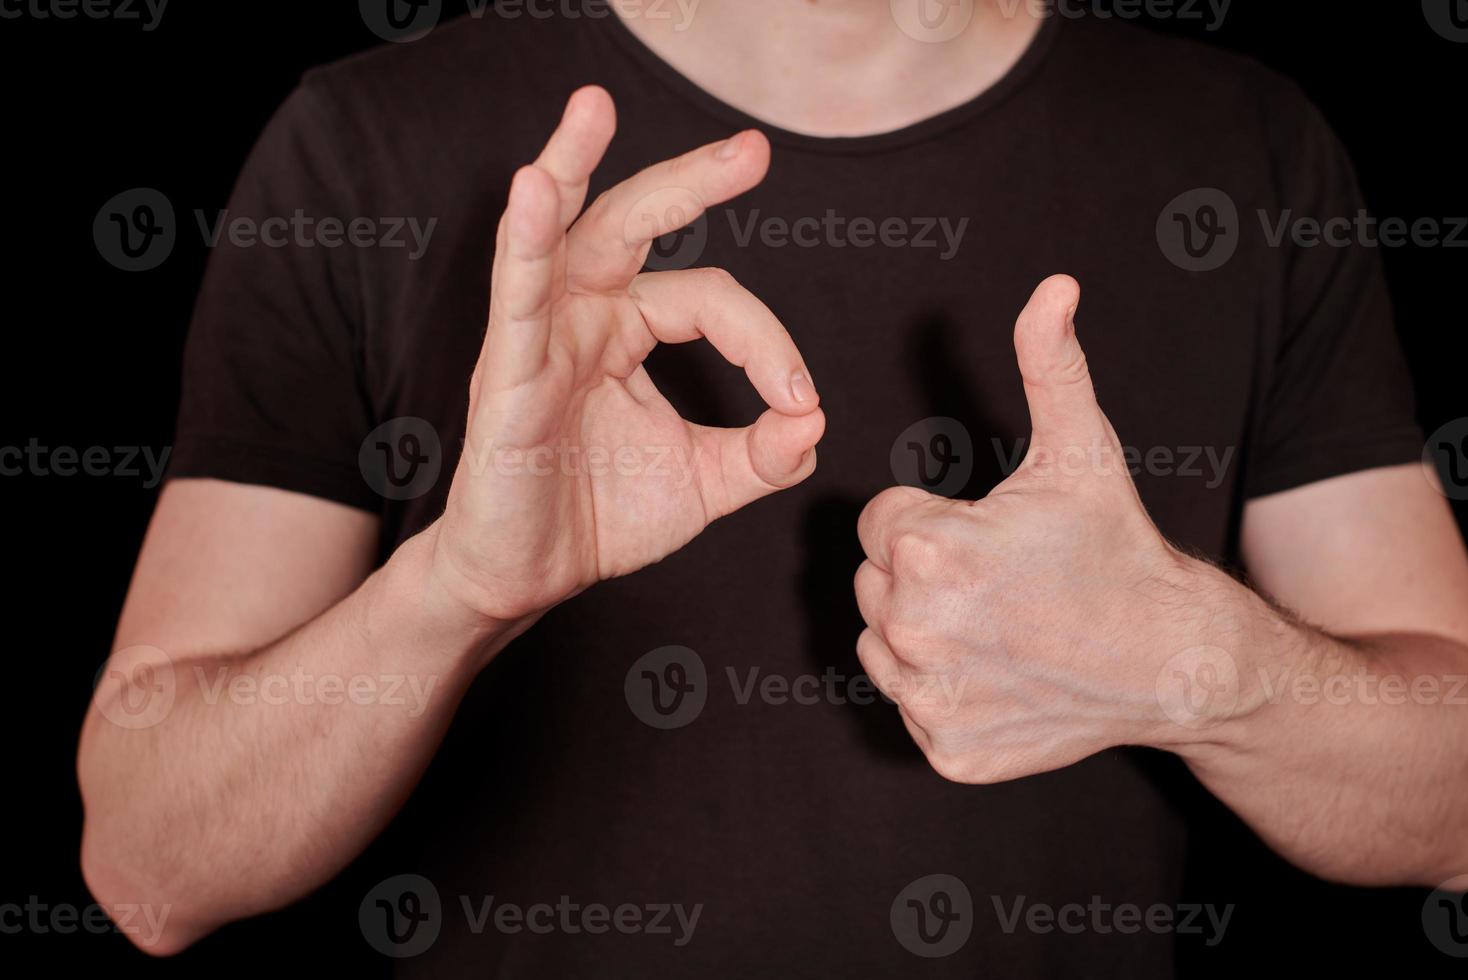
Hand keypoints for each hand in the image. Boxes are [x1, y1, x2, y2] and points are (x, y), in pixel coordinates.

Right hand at [432, 87, 824, 623]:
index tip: (798, 401)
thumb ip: (762, 452)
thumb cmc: (598, 518)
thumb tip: (815, 421)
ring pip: (560, 237)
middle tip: (753, 151)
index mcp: (627, 330)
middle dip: (690, 180)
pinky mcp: (504, 374)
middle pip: (635, 225)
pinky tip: (532, 190)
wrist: (527, 576)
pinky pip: (515, 297)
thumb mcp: (703, 482)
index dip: (767, 343)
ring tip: (592, 107)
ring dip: (572, 166)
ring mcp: (539, 338)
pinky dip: (526, 241)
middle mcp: (583, 317)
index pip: (711, 301)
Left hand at [854, 275, 1221, 783]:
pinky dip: (944, 692)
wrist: (1174, 662)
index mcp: (924, 545)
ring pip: (882, 641)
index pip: (881, 522)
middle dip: (923, 574)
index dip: (934, 520)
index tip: (990, 537)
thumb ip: (1049, 364)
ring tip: (998, 623)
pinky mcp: (945, 749)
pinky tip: (1000, 672)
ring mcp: (928, 696)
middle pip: (875, 580)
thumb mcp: (1082, 450)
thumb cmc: (1117, 549)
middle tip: (998, 582)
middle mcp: (912, 624)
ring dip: (923, 631)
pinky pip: (910, 704)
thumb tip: (1054, 286)